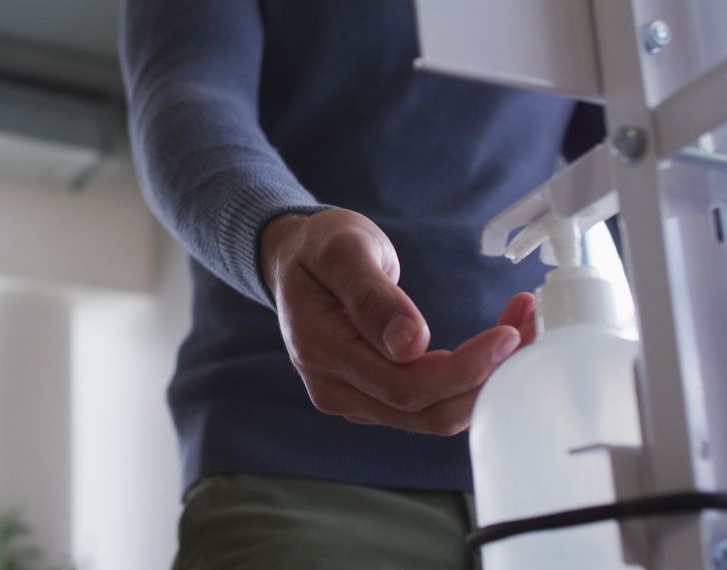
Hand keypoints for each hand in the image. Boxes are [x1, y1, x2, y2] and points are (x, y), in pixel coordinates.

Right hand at [260, 209, 529, 435]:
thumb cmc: (318, 247)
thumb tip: (410, 343)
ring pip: (435, 414)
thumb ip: (372, 295)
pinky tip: (495, 345)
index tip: (508, 334)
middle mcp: (336, 389)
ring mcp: (355, 399)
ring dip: (485, 381)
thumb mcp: (342, 250)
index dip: (463, 371)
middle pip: (427, 412)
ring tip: (523, 330)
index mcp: (324, 352)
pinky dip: (470, 380)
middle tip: (530, 329)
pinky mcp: (374, 398)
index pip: (405, 387)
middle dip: (487, 378)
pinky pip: (430, 405)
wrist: (295, 260)